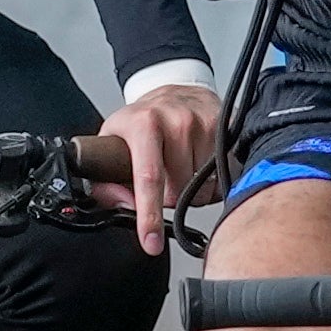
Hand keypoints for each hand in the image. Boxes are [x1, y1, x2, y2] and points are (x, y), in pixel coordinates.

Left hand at [104, 70, 223, 228]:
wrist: (177, 89)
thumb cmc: (143, 119)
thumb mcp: (113, 140)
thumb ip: (106, 178)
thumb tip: (120, 205)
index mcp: (144, 124)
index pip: (148, 178)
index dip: (149, 215)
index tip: (150, 241)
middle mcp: (176, 121)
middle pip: (178, 190)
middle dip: (170, 197)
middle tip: (164, 178)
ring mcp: (203, 124)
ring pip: (202, 187)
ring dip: (191, 188)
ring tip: (181, 166)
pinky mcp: (225, 128)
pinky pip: (221, 175)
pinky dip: (210, 180)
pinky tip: (199, 162)